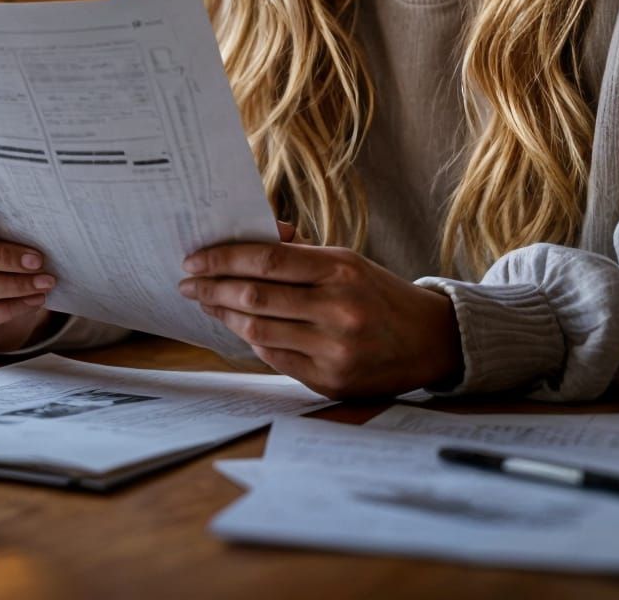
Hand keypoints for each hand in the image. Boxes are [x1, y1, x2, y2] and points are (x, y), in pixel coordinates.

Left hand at [178, 236, 463, 397]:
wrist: (430, 340)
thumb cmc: (380, 294)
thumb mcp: (348, 262)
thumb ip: (301, 253)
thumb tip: (254, 237)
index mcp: (341, 269)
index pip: (268, 260)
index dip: (224, 259)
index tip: (194, 260)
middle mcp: (338, 308)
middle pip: (256, 296)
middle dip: (212, 288)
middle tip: (187, 283)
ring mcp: (334, 348)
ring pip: (259, 330)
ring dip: (225, 316)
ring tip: (207, 303)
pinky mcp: (331, 380)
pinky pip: (276, 358)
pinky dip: (252, 340)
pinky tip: (240, 327)